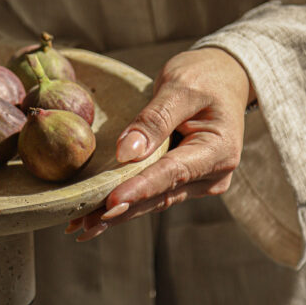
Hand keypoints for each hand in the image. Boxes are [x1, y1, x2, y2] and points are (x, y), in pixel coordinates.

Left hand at [67, 47, 254, 240]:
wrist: (224, 78)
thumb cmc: (204, 77)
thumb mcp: (180, 87)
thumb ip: (155, 119)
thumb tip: (125, 153)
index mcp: (218, 151)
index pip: (172, 173)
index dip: (139, 189)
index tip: (110, 203)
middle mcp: (211, 176)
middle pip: (159, 196)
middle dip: (120, 211)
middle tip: (83, 225)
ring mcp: (198, 182)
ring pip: (153, 202)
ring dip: (118, 214)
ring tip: (81, 226)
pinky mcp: (182, 182)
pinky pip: (152, 195)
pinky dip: (126, 203)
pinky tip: (96, 216)